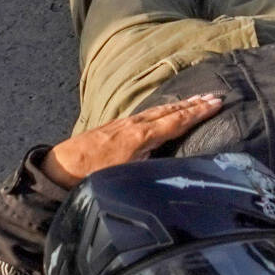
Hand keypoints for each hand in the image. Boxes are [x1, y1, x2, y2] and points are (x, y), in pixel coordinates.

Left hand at [48, 92, 224, 186]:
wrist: (59, 171)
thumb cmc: (91, 179)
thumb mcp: (125, 177)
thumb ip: (150, 167)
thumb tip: (173, 165)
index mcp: (140, 137)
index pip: (176, 121)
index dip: (197, 112)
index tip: (216, 101)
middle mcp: (134, 126)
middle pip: (169, 111)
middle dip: (192, 104)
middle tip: (213, 95)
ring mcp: (123, 125)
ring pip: (156, 111)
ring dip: (177, 106)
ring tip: (194, 101)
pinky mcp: (114, 128)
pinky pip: (145, 115)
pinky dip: (161, 111)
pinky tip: (162, 113)